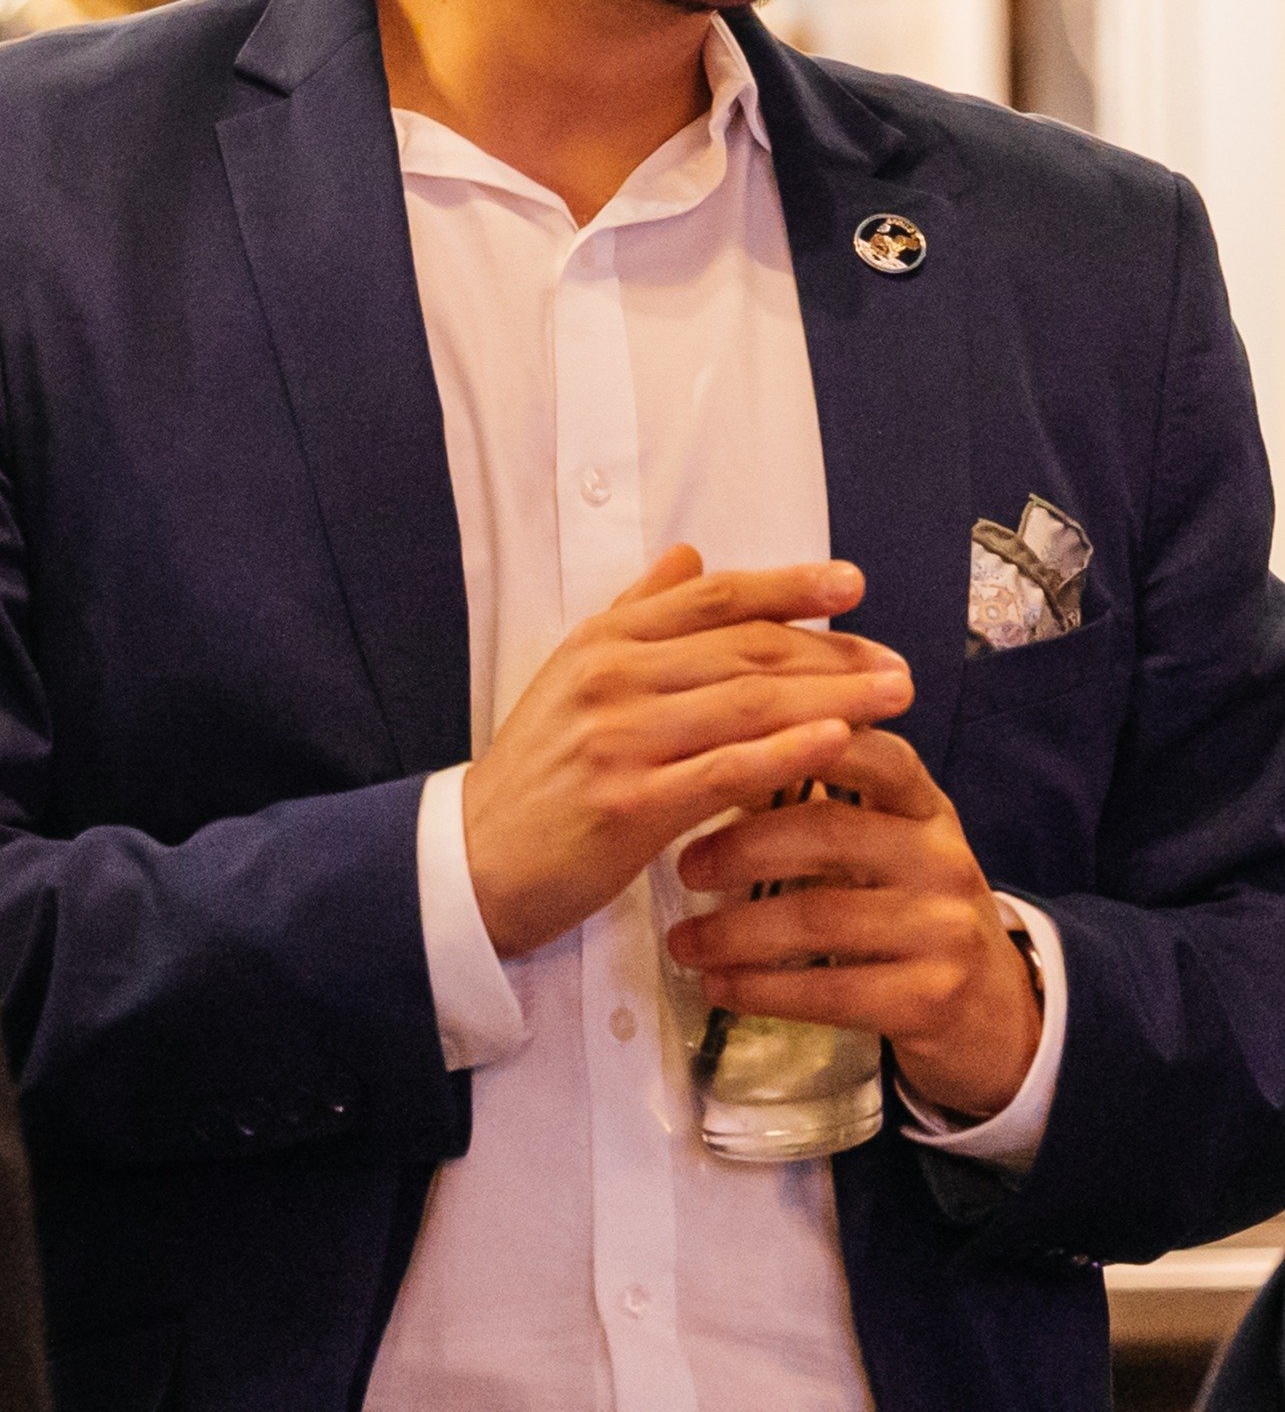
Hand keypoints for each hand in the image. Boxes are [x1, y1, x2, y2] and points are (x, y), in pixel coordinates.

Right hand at [461, 546, 913, 959]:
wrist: (472, 863)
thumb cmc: (535, 774)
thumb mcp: (574, 674)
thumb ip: (636, 613)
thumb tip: (689, 556)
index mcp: (605, 640)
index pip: (714, 598)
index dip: (789, 584)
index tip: (853, 583)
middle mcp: (613, 676)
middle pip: (745, 647)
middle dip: (831, 650)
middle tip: (894, 660)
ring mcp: (620, 738)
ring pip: (747, 702)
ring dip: (831, 694)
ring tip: (892, 695)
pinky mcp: (630, 804)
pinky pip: (725, 769)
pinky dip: (787, 750)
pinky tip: (837, 740)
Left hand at [668, 729, 1042, 1119]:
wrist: (993, 1015)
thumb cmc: (913, 911)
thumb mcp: (888, 847)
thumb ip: (824, 806)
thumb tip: (716, 766)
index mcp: (925, 806)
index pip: (872, 753)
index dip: (802, 744)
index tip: (725, 749)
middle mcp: (941, 856)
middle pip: (830, 832)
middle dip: (744, 846)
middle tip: (686, 865)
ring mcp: (943, 928)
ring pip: (820, 918)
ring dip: (736, 932)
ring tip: (683, 941)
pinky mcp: (932, 998)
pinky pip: (830, 991)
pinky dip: (762, 990)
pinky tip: (719, 987)